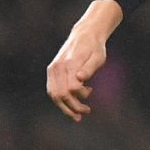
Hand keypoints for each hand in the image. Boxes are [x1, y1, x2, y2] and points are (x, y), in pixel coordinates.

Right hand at [47, 1, 122, 120]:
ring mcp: (53, 69)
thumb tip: (80, 79)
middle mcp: (58, 67)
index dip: (79, 98)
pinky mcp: (52, 70)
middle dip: (72, 107)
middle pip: (60, 95)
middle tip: (86, 111)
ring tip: (78, 114)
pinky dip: (60, 99)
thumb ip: (89, 68)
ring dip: (65, 107)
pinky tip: (72, 100)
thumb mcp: (98, 57)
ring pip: (54, 94)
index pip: (70, 89)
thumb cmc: (95, 47)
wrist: (85, 35)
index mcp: (70, 64)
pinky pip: (52, 89)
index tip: (90, 94)